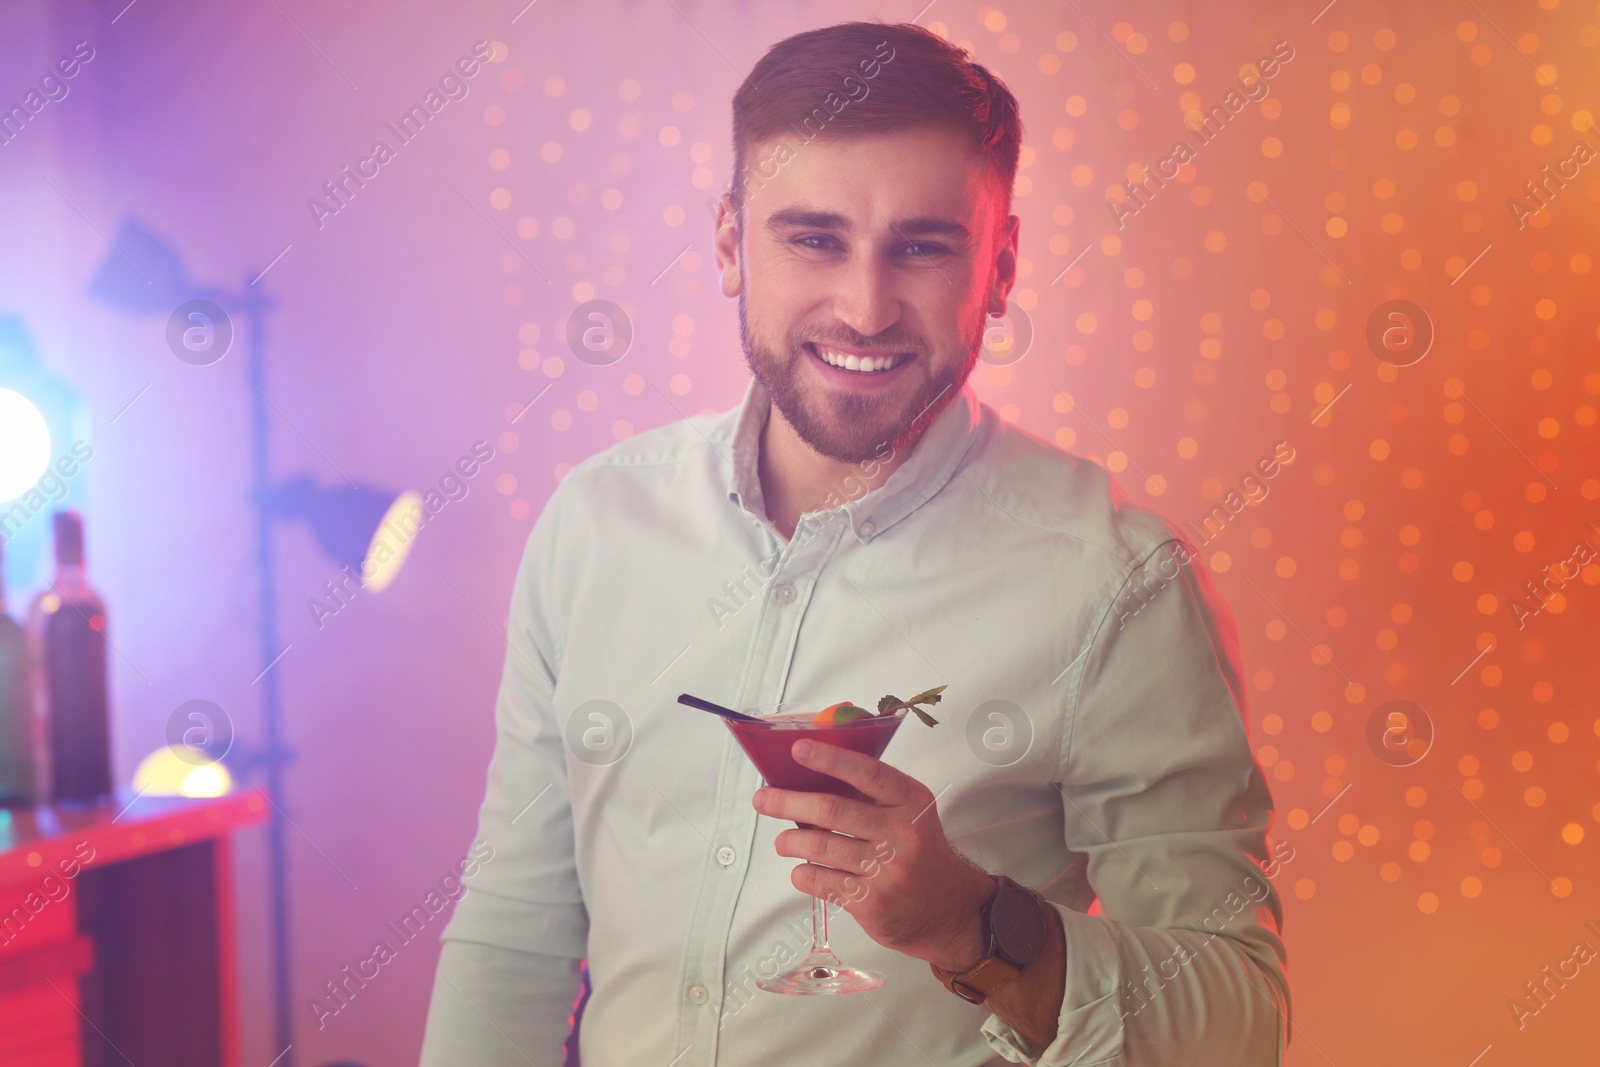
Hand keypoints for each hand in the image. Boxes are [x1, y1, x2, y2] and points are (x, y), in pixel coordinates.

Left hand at [750, 737, 995, 972]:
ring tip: (782, 841)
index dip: (830, 760)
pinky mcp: (872, 902)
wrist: (947, 910)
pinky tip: (803, 869)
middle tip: (763, 799)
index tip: (799, 750)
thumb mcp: (911, 815)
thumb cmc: (919, 854)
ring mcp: (888, 870)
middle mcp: (902, 833)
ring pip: (821, 846)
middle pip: (832, 810)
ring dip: (791, 841)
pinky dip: (803, 873)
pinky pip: (822, 881)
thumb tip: (814, 776)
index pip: (867, 773)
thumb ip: (873, 796)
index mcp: (911, 802)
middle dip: (788, 802)